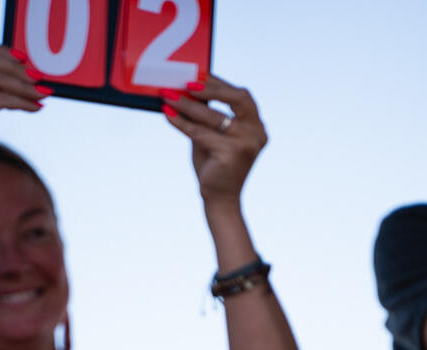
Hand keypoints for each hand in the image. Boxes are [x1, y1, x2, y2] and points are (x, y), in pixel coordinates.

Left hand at [162, 75, 266, 205]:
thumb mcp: (212, 134)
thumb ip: (206, 114)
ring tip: (169, 97)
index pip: (241, 96)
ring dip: (188, 105)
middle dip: (210, 88)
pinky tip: (168, 115)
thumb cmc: (215, 165)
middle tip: (186, 83)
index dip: (219, 83)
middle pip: (237, 98)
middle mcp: (257, 133)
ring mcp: (247, 144)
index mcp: (257, 126)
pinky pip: (201, 133)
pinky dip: (182, 123)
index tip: (197, 73)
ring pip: (213, 117)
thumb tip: (186, 87)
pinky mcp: (231, 154)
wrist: (220, 199)